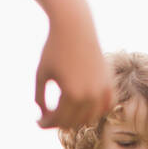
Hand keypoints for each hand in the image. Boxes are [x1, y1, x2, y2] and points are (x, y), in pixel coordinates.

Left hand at [36, 0, 112, 130]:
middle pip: (72, 122)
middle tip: (47, 117)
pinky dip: (95, 110)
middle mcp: (90, 96)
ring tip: (62, 112)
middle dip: (57, 122)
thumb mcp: (41, 74)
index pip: (58, 120)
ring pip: (89, 118)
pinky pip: (105, 107)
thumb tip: (43, 116)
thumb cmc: (54, 48)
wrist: (75, 25)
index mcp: (72, 94)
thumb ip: (40, 98)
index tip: (38, 121)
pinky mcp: (109, 83)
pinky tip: (83, 107)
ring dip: (75, 118)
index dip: (45, 123)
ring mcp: (102, 90)